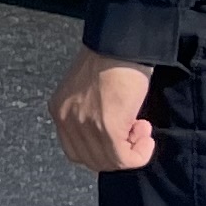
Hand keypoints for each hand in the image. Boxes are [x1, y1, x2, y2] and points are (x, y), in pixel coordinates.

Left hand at [53, 50, 155, 173]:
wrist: (121, 44)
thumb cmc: (111, 60)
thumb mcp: (89, 92)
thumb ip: (90, 114)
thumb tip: (110, 138)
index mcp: (58, 109)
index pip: (75, 150)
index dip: (102, 150)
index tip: (120, 135)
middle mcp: (65, 120)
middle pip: (92, 160)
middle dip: (118, 153)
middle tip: (136, 132)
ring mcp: (84, 126)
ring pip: (109, 162)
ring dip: (132, 151)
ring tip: (142, 128)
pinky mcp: (107, 128)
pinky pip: (124, 159)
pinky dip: (140, 154)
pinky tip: (147, 136)